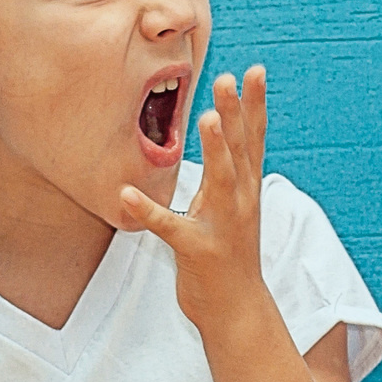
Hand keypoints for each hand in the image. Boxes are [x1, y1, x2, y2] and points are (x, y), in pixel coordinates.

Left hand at [116, 66, 272, 334]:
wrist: (238, 310)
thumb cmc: (230, 255)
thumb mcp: (233, 207)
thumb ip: (227, 172)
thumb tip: (221, 133)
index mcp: (246, 189)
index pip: (254, 140)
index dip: (255, 105)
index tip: (254, 71)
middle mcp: (240, 202)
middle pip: (240, 150)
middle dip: (234, 114)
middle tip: (227, 78)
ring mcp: (221, 226)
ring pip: (220, 181)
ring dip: (215, 148)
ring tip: (204, 118)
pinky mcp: (197, 251)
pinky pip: (171, 228)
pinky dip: (149, 212)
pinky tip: (126, 195)